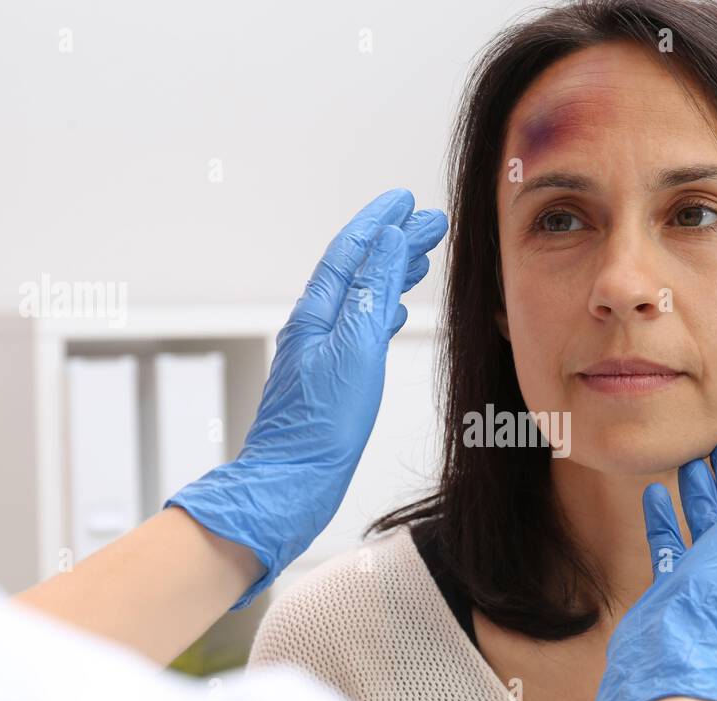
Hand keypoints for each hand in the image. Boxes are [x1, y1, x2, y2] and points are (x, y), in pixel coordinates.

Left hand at [167, 188, 447, 607]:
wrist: (289, 484)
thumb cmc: (320, 427)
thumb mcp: (355, 350)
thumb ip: (371, 293)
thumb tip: (387, 240)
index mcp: (317, 315)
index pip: (351, 252)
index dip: (379, 223)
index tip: (406, 200)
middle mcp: (314, 329)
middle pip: (357, 272)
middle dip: (391, 244)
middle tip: (427, 225)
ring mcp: (320, 355)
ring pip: (359, 300)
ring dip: (388, 276)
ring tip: (418, 260)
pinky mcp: (327, 382)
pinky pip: (359, 331)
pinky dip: (380, 313)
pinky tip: (392, 317)